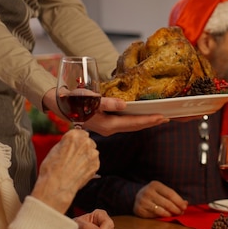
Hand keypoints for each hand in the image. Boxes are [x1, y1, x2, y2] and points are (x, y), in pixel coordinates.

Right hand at [31, 129, 98, 213]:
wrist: (56, 186)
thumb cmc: (51, 169)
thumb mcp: (54, 150)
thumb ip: (66, 143)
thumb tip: (70, 141)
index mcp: (73, 136)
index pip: (79, 131)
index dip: (76, 138)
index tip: (73, 144)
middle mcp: (85, 142)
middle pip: (87, 141)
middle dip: (83, 147)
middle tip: (74, 156)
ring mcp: (92, 154)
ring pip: (92, 151)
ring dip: (87, 155)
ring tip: (76, 165)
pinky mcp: (96, 165)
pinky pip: (94, 161)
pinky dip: (89, 165)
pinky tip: (80, 170)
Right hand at [42, 89, 168, 135]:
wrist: (59, 105)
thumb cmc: (74, 100)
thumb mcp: (89, 99)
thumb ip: (106, 103)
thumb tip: (124, 105)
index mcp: (107, 125)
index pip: (133, 123)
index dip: (149, 120)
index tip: (162, 117)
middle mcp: (109, 129)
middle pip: (135, 127)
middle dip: (151, 122)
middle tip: (168, 118)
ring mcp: (107, 128)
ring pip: (131, 126)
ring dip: (145, 122)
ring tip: (159, 118)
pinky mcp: (105, 123)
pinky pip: (125, 123)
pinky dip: (136, 120)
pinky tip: (141, 116)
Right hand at [133, 181, 187, 217]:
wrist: (136, 198)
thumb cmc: (154, 195)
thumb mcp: (162, 192)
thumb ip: (173, 197)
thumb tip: (185, 203)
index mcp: (155, 184)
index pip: (170, 193)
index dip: (179, 201)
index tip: (185, 207)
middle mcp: (147, 191)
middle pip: (166, 203)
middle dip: (176, 209)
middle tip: (181, 212)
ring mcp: (142, 201)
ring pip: (160, 210)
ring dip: (170, 214)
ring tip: (174, 215)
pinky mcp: (139, 210)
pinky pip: (154, 215)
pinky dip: (161, 217)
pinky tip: (166, 216)